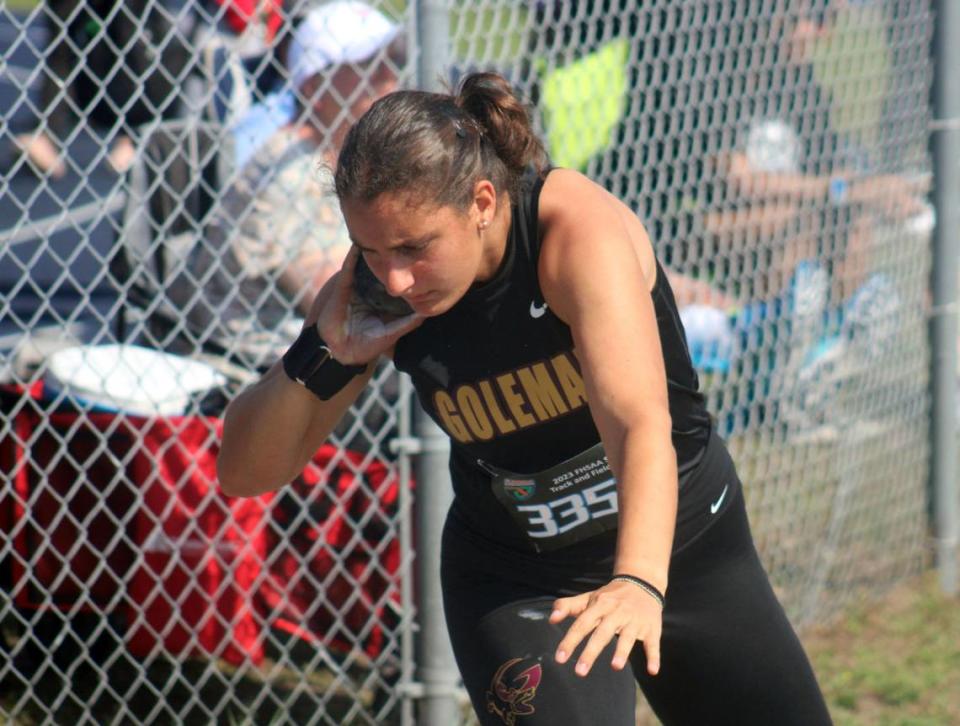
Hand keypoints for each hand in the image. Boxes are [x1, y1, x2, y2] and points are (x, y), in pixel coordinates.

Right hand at [309, 247, 422, 363]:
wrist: (342, 351)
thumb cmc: (367, 345)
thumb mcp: (392, 332)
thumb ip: (408, 323)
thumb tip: (426, 313)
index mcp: (381, 300)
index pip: (393, 281)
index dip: (403, 270)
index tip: (418, 256)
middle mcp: (369, 291)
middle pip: (380, 268)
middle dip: (388, 256)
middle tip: (401, 237)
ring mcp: (356, 286)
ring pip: (365, 264)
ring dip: (372, 251)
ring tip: (382, 232)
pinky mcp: (344, 286)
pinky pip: (349, 267)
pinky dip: (354, 255)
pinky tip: (361, 243)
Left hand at [550, 580, 662, 676]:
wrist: (642, 583)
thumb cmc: (610, 596)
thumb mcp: (589, 597)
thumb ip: (568, 606)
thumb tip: (550, 619)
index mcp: (600, 605)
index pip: (582, 623)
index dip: (570, 640)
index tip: (559, 658)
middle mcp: (616, 613)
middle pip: (602, 632)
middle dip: (591, 651)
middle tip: (579, 671)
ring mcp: (634, 621)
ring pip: (627, 637)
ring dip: (622, 651)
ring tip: (615, 667)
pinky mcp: (651, 628)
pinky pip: (652, 643)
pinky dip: (654, 657)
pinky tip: (652, 671)